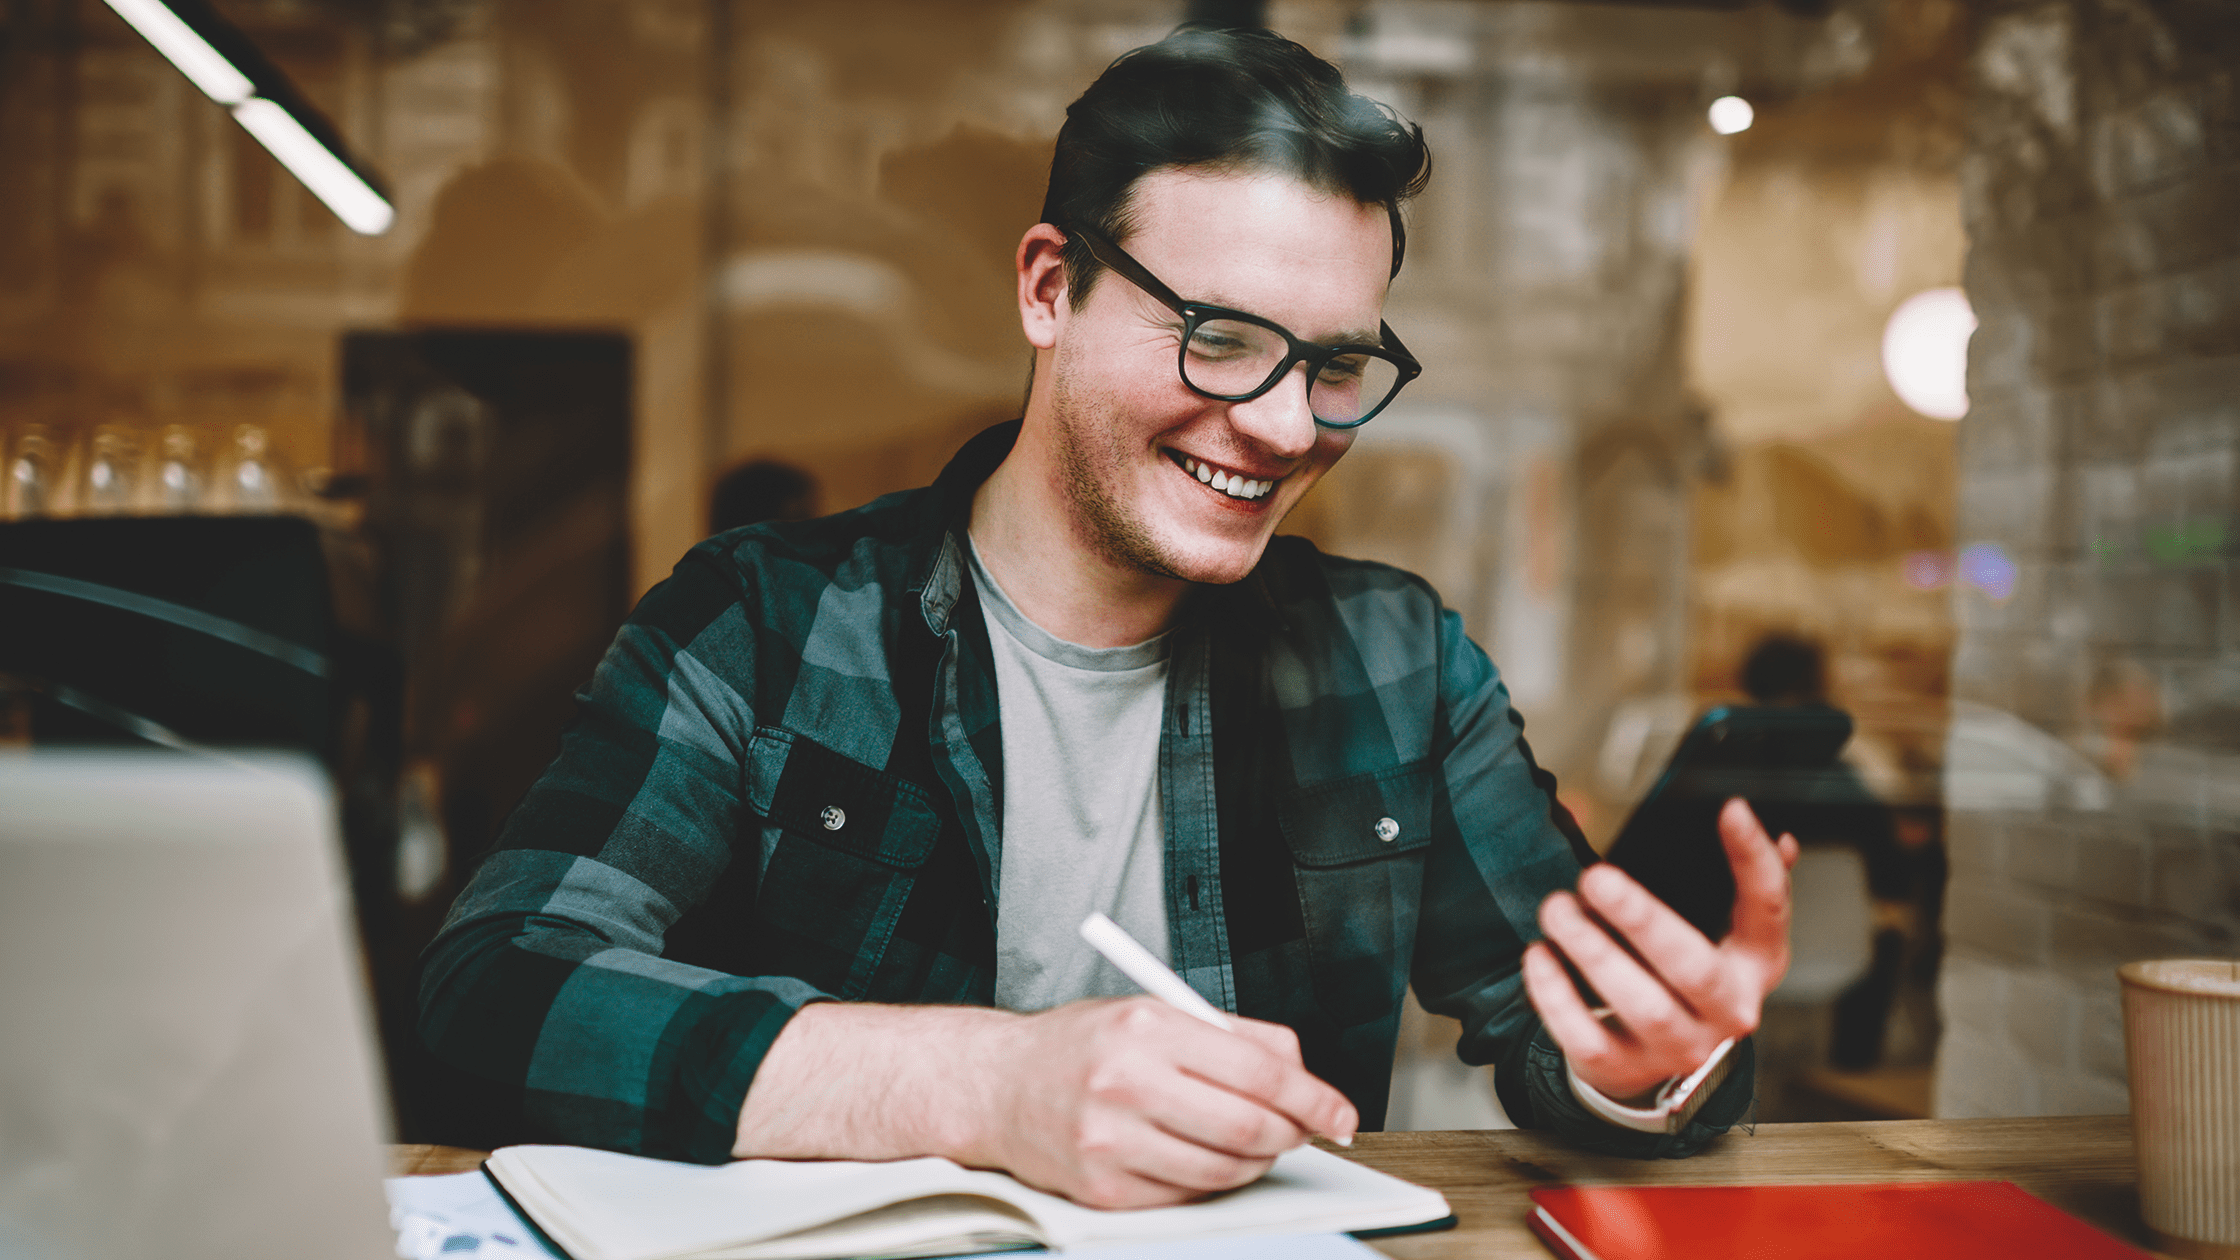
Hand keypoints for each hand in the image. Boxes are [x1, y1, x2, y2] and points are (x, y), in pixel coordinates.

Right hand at [975, 998, 1356, 1207]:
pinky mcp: (1102, 1187)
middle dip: (1293, 1135)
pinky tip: (1207, 1158)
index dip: (1313, 1097)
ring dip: (1257, 1162)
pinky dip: (1213, 1181)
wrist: (997, 1086)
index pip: (1259, 1069)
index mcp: (1148, 1028)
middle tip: (1305, 1132)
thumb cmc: (1084, 1045)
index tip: (1340, 1113)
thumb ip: (1233, 1035)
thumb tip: (1302, 1073)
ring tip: (1254, 1143)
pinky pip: (1187, 1195)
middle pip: (1247, 1126)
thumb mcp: (1155, 1012)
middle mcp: (1126, 1082)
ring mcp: (1110, 1141)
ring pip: (1223, 1169)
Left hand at [1521, 798, 1799, 1103]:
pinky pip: (1587, 1036)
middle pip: (1693, 968)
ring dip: (1593, 953)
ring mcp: (1678, 1049)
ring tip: (1557, 909)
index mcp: (1754, 967)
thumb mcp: (1724, 938)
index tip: (1732, 809)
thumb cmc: (1686, 985)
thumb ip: (1744, 889)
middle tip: (1596, 878)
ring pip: (1641, 1007)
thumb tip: (1783, 839)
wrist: (1659, 1069)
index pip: (1768, 911)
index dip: (1756, 860)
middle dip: (1641, 919)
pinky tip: (1539, 955)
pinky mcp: (1624, 1068)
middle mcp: (1727, 1013)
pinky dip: (1557, 996)